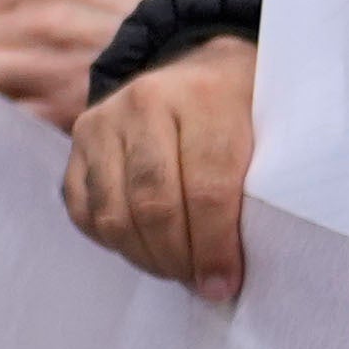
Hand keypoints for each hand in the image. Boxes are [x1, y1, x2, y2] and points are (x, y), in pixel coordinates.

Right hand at [61, 34, 260, 301]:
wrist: (200, 64)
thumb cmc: (244, 108)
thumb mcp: (269, 129)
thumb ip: (257, 187)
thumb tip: (233, 268)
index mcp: (203, 96)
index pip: (206, 190)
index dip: (214, 248)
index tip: (224, 284)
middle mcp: (144, 102)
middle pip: (153, 206)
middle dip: (178, 259)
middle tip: (200, 284)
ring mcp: (103, 120)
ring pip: (114, 214)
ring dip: (146, 257)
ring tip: (176, 270)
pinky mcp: (79, 140)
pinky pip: (85, 211)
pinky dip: (114, 241)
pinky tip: (145, 248)